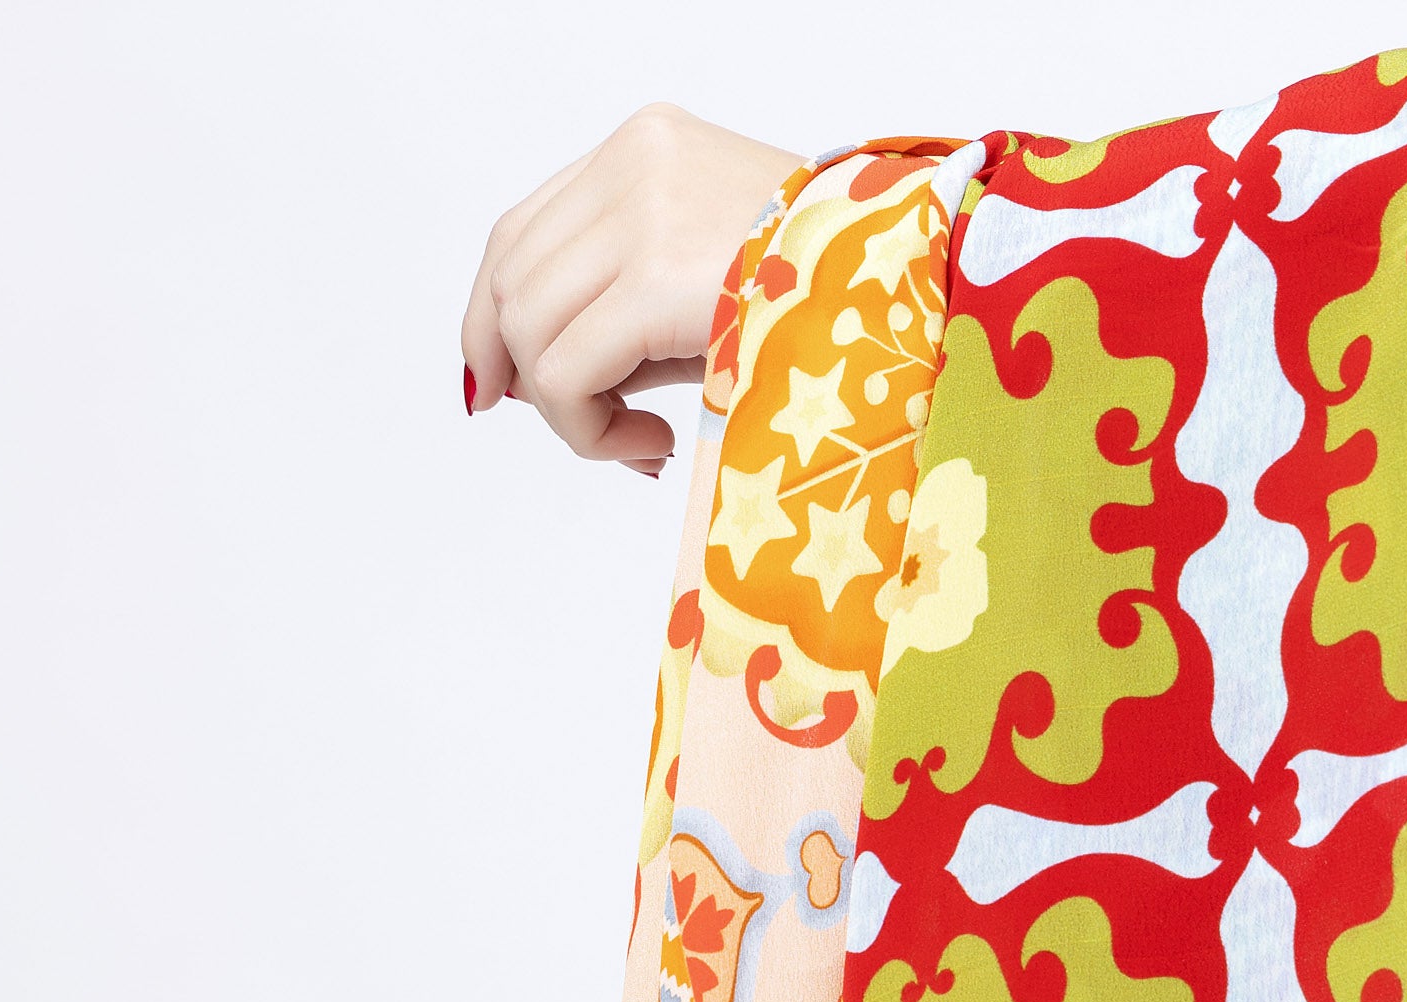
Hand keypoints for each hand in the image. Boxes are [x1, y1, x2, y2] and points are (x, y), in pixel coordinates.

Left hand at [461, 105, 806, 472]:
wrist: (914, 289)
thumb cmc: (833, 303)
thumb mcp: (709, 285)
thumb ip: (623, 310)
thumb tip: (531, 384)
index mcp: (646, 147)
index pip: (522, 232)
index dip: (492, 318)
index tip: (504, 387)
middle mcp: (634, 159)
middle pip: (510, 278)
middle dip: (529, 376)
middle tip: (596, 432)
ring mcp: (641, 205)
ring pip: (527, 327)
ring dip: (567, 412)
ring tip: (636, 441)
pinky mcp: (654, 269)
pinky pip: (563, 371)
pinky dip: (588, 430)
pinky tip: (647, 448)